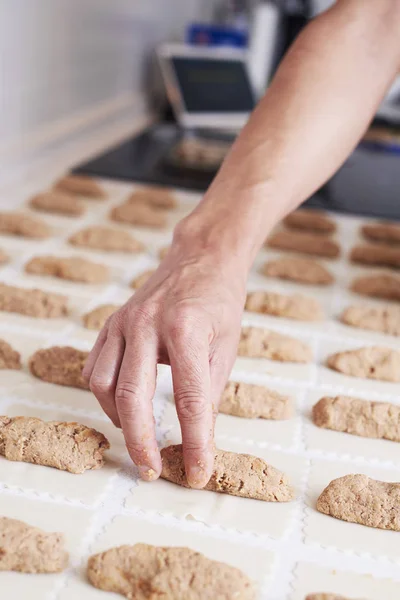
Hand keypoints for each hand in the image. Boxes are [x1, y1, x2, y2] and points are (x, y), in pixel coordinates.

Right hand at [83, 220, 246, 487]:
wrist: (201, 258)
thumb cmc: (219, 303)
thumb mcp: (227, 347)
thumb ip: (210, 393)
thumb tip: (199, 441)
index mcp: (186, 329)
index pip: (190, 399)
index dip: (194, 442)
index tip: (198, 473)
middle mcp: (148, 323)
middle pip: (133, 396)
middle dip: (141, 442)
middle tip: (151, 472)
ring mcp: (124, 321)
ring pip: (104, 384)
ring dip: (119, 419)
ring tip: (139, 436)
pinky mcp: (111, 323)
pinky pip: (95, 367)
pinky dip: (105, 395)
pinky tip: (122, 406)